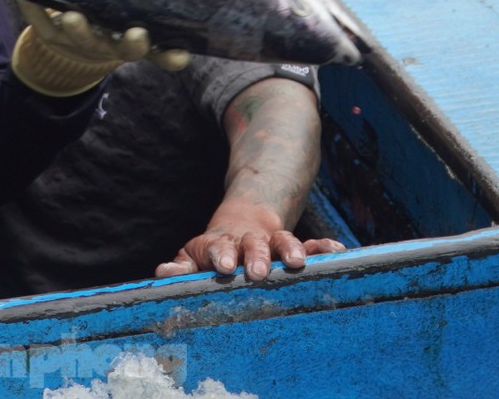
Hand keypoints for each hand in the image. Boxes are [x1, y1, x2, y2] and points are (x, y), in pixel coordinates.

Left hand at [9, 1, 190, 96]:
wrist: (70, 48)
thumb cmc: (113, 23)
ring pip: (80, 37)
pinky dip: (33, 10)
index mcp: (129, 44)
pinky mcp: (49, 34)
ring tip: (74, 16)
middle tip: (136, 33)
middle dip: (127, 43)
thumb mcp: (139, 18)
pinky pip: (40, 24)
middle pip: (117, 48)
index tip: (179, 52)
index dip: (166, 56)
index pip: (152, 52)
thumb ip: (160, 15)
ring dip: (78, 29)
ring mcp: (77, 41)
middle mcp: (105, 45)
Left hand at [155, 202, 345, 280]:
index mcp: (221, 245)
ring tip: (295, 262)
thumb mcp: (194, 257)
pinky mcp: (294, 247)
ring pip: (282, 240)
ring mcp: (272, 242)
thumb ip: (181, 267)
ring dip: (288, 249)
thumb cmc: (213, 254)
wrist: (240, 224)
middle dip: (255, 255)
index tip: (224, 266)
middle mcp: (248, 241)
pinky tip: (336, 250)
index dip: (221, 254)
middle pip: (252, 243)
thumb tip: (163, 274)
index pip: (218, 246)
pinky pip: (311, 244)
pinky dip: (323, 247)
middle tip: (257, 271)